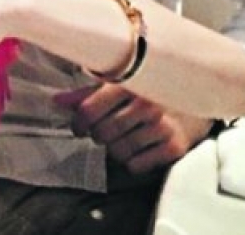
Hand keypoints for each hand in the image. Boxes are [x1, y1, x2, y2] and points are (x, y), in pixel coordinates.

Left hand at [55, 84, 212, 173]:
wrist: (193, 99)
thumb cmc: (147, 91)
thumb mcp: (117, 85)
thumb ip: (86, 94)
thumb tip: (57, 102)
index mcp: (129, 83)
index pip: (89, 111)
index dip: (78, 123)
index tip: (78, 127)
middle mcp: (146, 104)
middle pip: (101, 134)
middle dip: (98, 134)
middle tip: (105, 128)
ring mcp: (161, 126)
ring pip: (117, 152)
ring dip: (115, 147)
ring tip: (125, 134)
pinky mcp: (173, 146)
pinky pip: (135, 165)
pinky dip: (132, 160)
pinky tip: (140, 144)